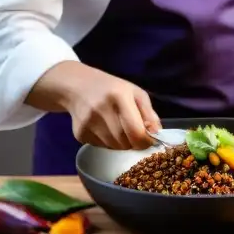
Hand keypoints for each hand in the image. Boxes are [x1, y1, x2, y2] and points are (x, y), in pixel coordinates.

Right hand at [31, 62, 161, 149]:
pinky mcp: (79, 134)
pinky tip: (104, 128)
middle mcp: (101, 109)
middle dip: (133, 142)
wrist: (77, 86)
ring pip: (114, 147)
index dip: (145, 141)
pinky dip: (108, 143)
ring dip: (121, 143)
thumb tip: (157, 133)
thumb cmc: (112, 88)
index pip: (136, 131)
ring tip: (118, 128)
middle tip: (133, 132)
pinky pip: (101, 147)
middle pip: (125, 142)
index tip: (148, 140)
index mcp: (119, 96)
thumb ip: (149, 113)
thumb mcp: (135, 92)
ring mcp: (88, 123)